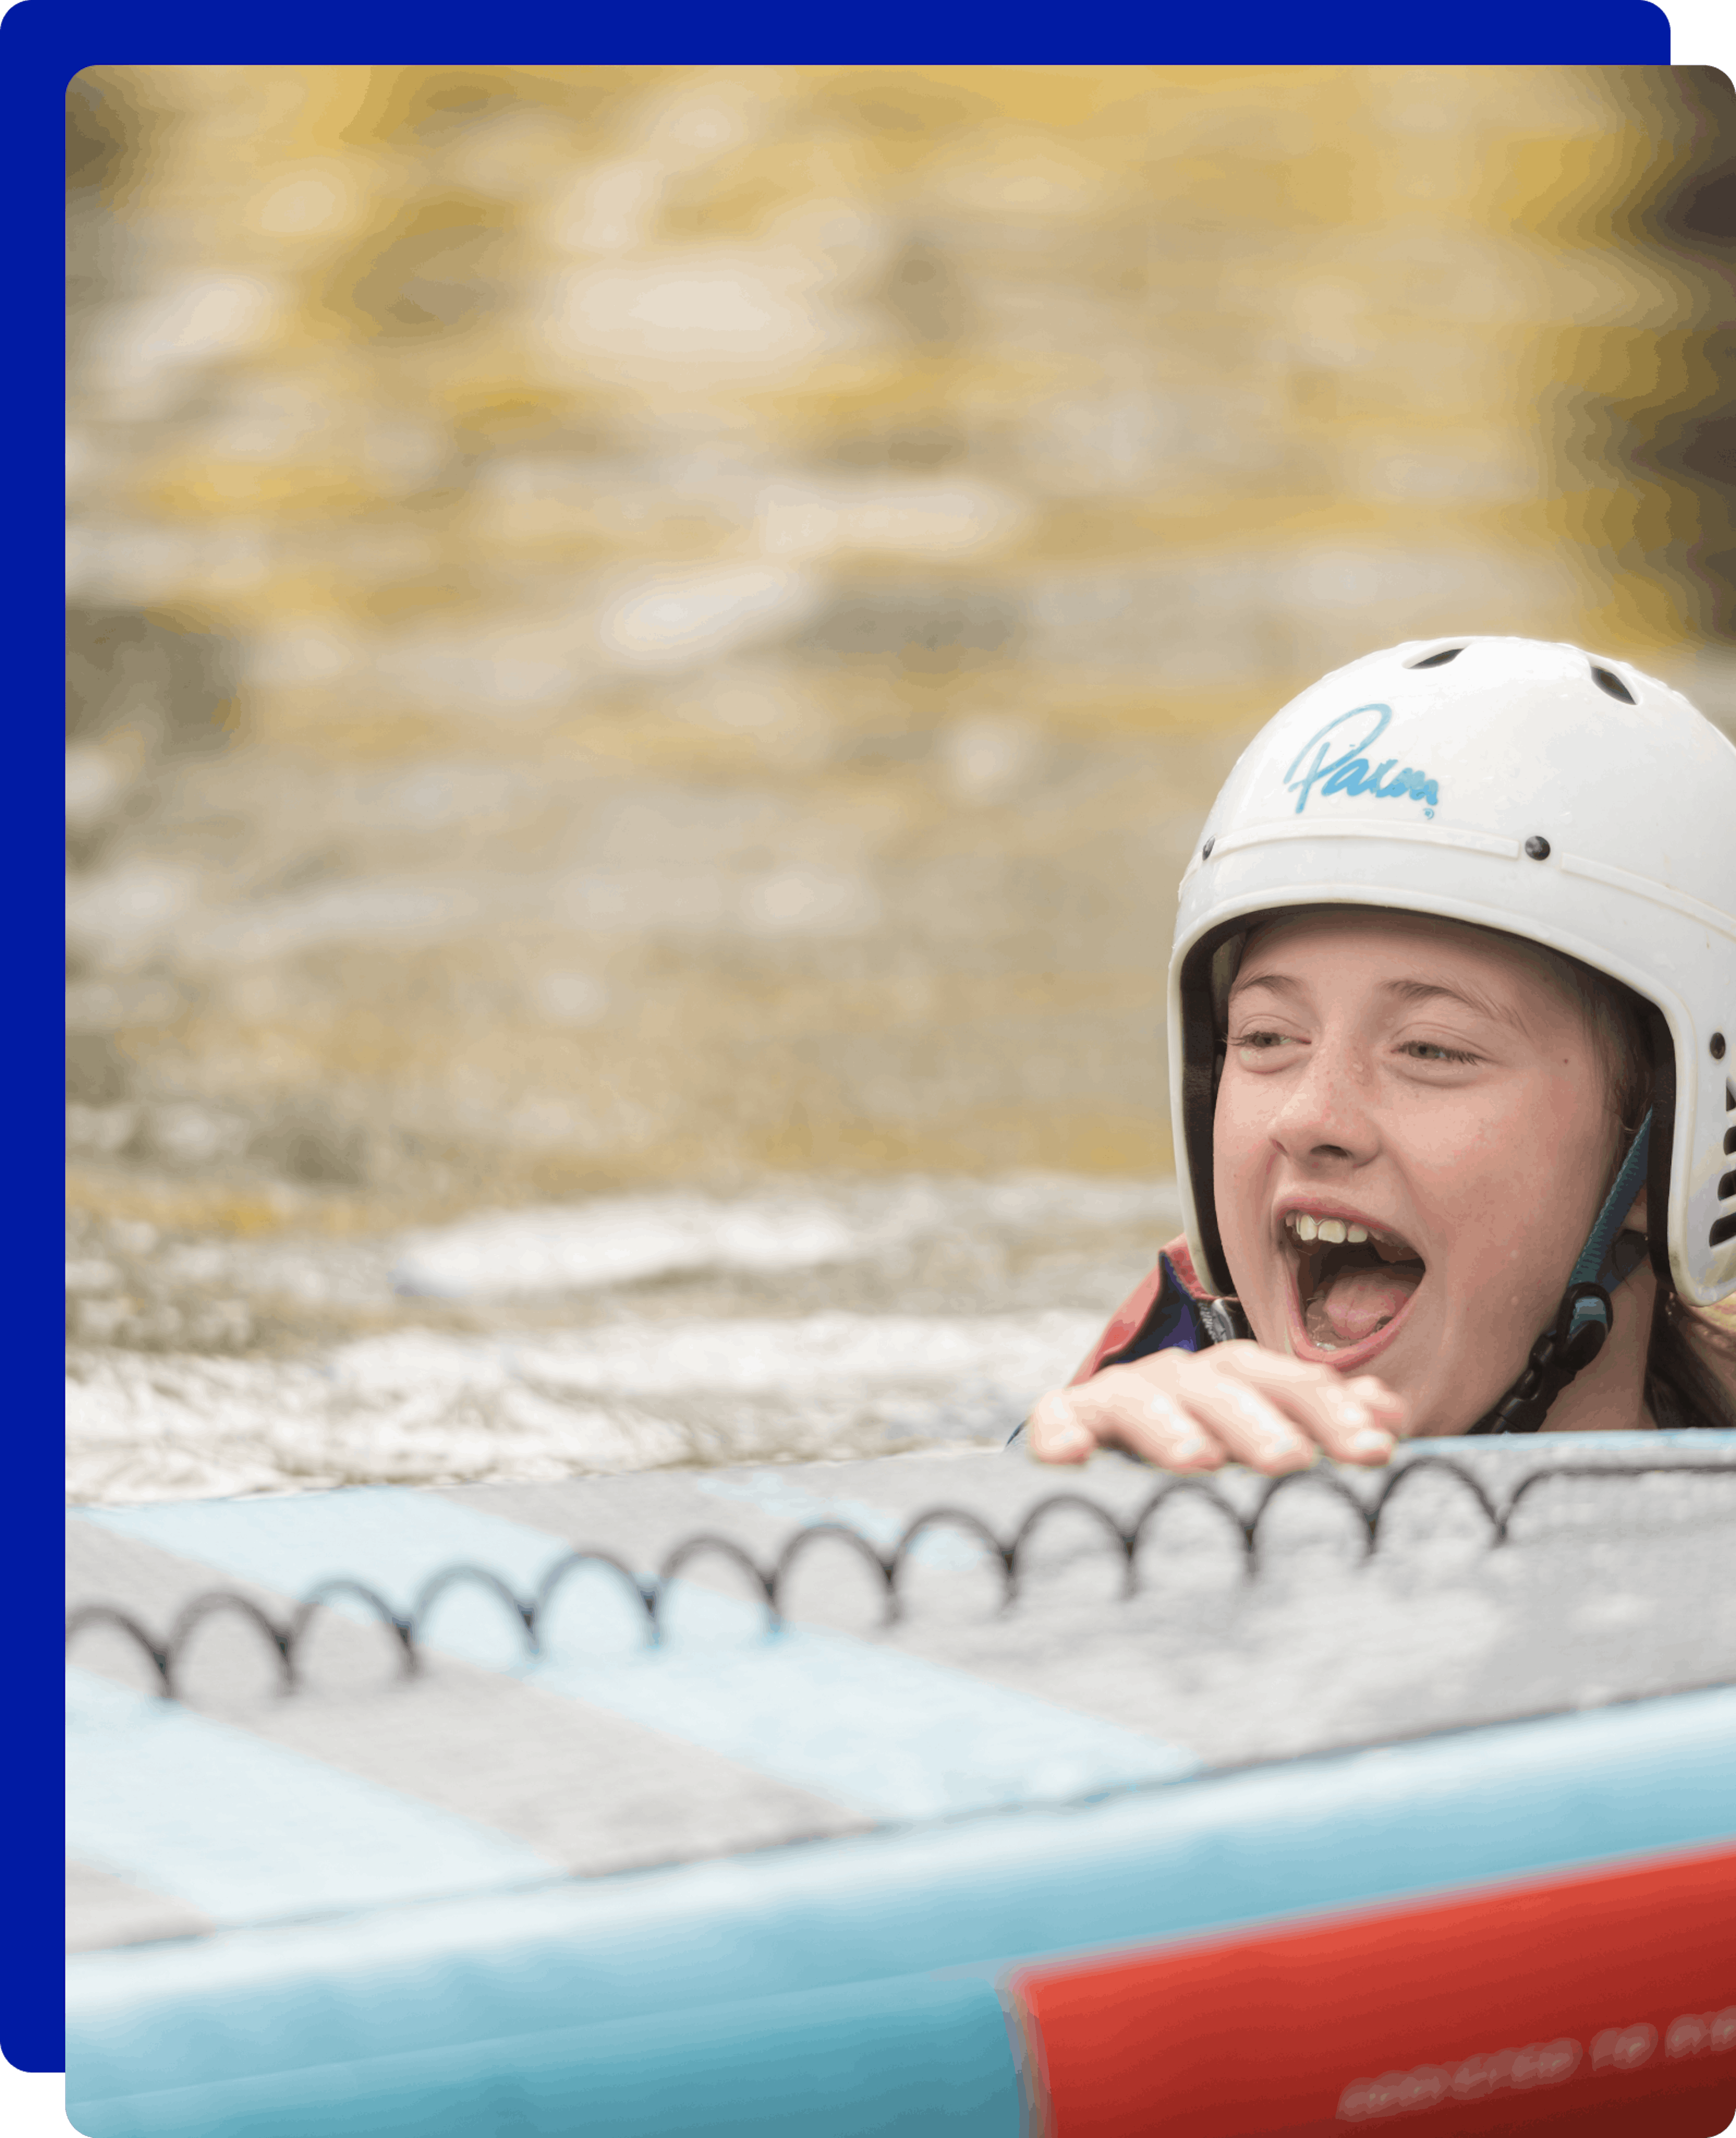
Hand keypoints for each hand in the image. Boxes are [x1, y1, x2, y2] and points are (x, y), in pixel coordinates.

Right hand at [1024, 1341, 1407, 1472]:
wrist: (1103, 1466)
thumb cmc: (1205, 1465)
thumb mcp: (1265, 1448)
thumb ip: (1323, 1426)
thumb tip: (1390, 1411)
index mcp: (1237, 1382)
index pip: (1290, 1383)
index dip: (1333, 1411)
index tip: (1376, 1450)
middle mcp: (1181, 1380)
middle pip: (1222, 1382)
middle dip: (1260, 1419)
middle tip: (1292, 1461)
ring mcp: (1118, 1397)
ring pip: (1144, 1394)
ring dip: (1171, 1424)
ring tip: (1198, 1461)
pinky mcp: (1064, 1423)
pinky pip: (1059, 1422)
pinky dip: (1065, 1433)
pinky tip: (1075, 1456)